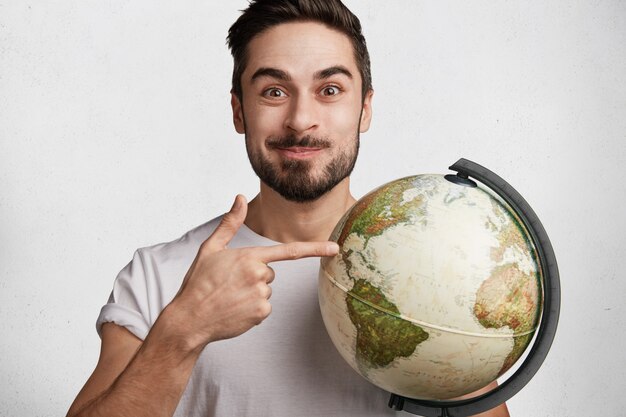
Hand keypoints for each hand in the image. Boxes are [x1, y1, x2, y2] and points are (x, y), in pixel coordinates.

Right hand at [168, 194, 338, 350]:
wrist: (190, 318)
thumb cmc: (198, 282)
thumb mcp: (211, 249)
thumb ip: (230, 222)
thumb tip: (240, 197)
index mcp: (250, 257)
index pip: (290, 251)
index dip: (316, 249)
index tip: (336, 248)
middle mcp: (259, 275)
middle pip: (270, 273)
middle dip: (255, 276)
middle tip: (231, 283)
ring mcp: (262, 296)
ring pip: (267, 290)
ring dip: (252, 293)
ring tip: (230, 297)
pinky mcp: (261, 313)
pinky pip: (264, 307)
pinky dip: (252, 309)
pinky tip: (234, 310)